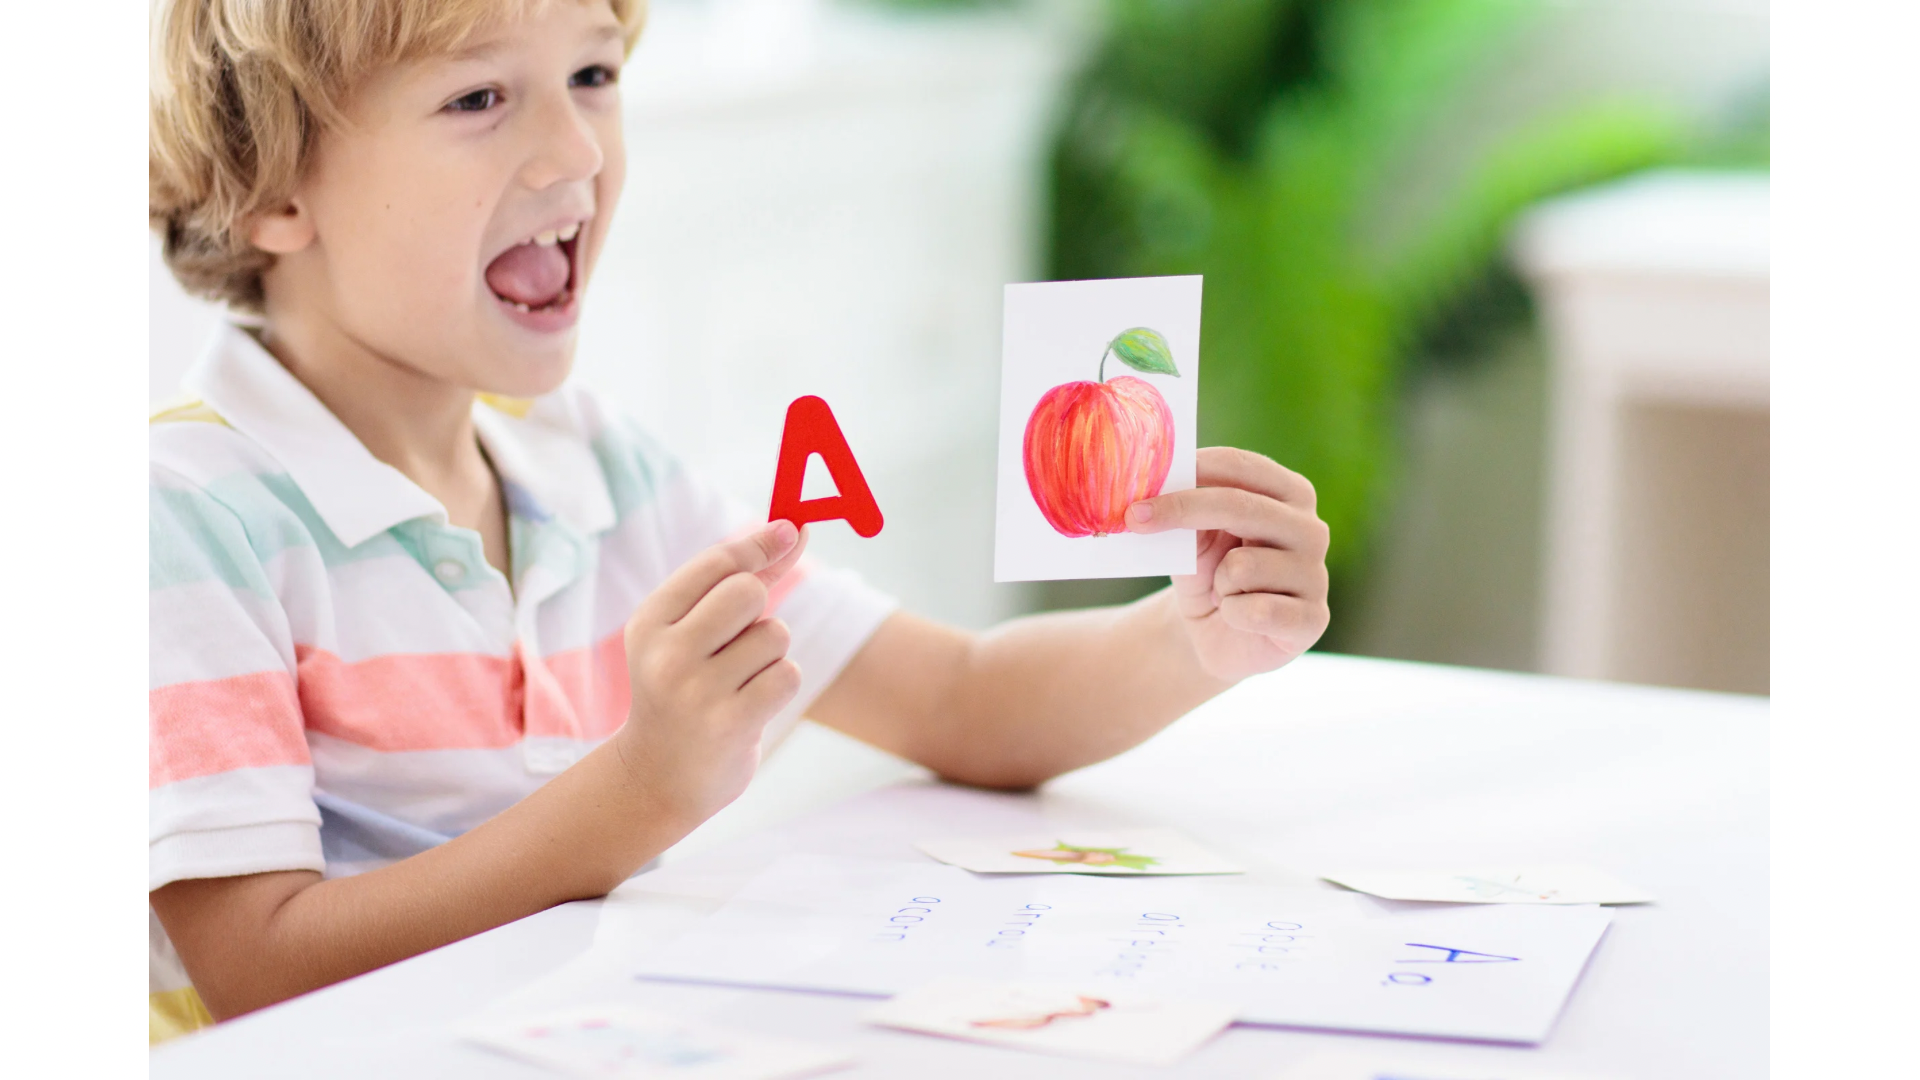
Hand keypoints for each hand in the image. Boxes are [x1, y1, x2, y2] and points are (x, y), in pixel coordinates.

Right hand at [618, 520, 808, 824]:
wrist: (658, 776)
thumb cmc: (684, 689)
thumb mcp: (691, 633)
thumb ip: (740, 580)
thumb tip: (792, 529)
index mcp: (650, 622)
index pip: (715, 563)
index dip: (758, 543)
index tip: (790, 529)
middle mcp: (667, 653)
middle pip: (747, 591)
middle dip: (760, 607)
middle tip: (740, 639)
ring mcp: (696, 691)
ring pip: (774, 635)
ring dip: (770, 655)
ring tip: (738, 682)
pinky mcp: (729, 724)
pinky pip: (787, 675)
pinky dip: (780, 685)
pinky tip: (751, 705)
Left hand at [1126, 447, 1330, 681]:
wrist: (1220, 636)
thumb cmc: (1210, 575)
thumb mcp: (1193, 537)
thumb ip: (1186, 511)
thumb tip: (1153, 495)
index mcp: (1289, 493)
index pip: (1239, 466)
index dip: (1191, 468)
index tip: (1145, 477)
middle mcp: (1311, 529)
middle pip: (1239, 505)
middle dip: (1181, 510)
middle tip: (1133, 518)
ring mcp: (1316, 575)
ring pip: (1242, 566)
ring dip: (1217, 584)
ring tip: (1225, 593)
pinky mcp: (1313, 620)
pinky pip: (1256, 611)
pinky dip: (1232, 615)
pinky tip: (1239, 618)